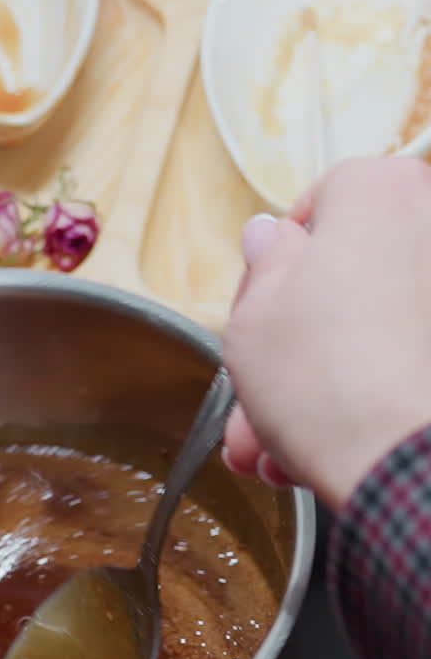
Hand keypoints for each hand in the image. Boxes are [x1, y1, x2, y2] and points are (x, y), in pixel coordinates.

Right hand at [222, 156, 430, 511]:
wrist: (402, 465)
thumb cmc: (327, 384)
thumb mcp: (253, 318)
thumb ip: (262, 266)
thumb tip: (269, 239)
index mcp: (380, 193)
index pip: (319, 202)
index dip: (277, 265)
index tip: (258, 306)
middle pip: (349, 276)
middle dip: (294, 343)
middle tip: (260, 389)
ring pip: (376, 329)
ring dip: (320, 383)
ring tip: (279, 443)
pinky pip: (405, 360)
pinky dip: (370, 396)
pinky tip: (324, 445)